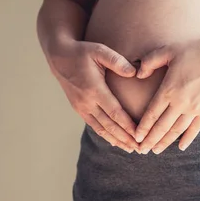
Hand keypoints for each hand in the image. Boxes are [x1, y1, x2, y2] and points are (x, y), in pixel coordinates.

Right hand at [48, 38, 140, 152]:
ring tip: (131, 149)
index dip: (127, 125)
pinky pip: (94, 125)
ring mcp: (81, 107)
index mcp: (94, 89)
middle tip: (140, 148)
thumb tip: (134, 72)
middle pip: (109, 125)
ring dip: (116, 140)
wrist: (59, 57)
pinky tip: (116, 141)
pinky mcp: (78, 109)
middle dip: (125, 138)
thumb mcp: (99, 51)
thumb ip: (117, 61)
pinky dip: (105, 135)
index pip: (114, 112)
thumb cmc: (82, 52)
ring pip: (101, 129)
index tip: (140, 135)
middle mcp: (86, 102)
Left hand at [133, 35, 199, 153]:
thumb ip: (149, 61)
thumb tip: (137, 74)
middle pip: (161, 127)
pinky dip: (187, 139)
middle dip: (150, 140)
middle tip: (141, 150)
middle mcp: (180, 102)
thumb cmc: (195, 51)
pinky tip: (180, 147)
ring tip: (156, 150)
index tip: (135, 137)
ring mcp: (195, 109)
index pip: (151, 114)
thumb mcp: (168, 50)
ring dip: (165, 142)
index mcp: (168, 89)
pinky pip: (195, 129)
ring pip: (176, 131)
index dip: (143, 128)